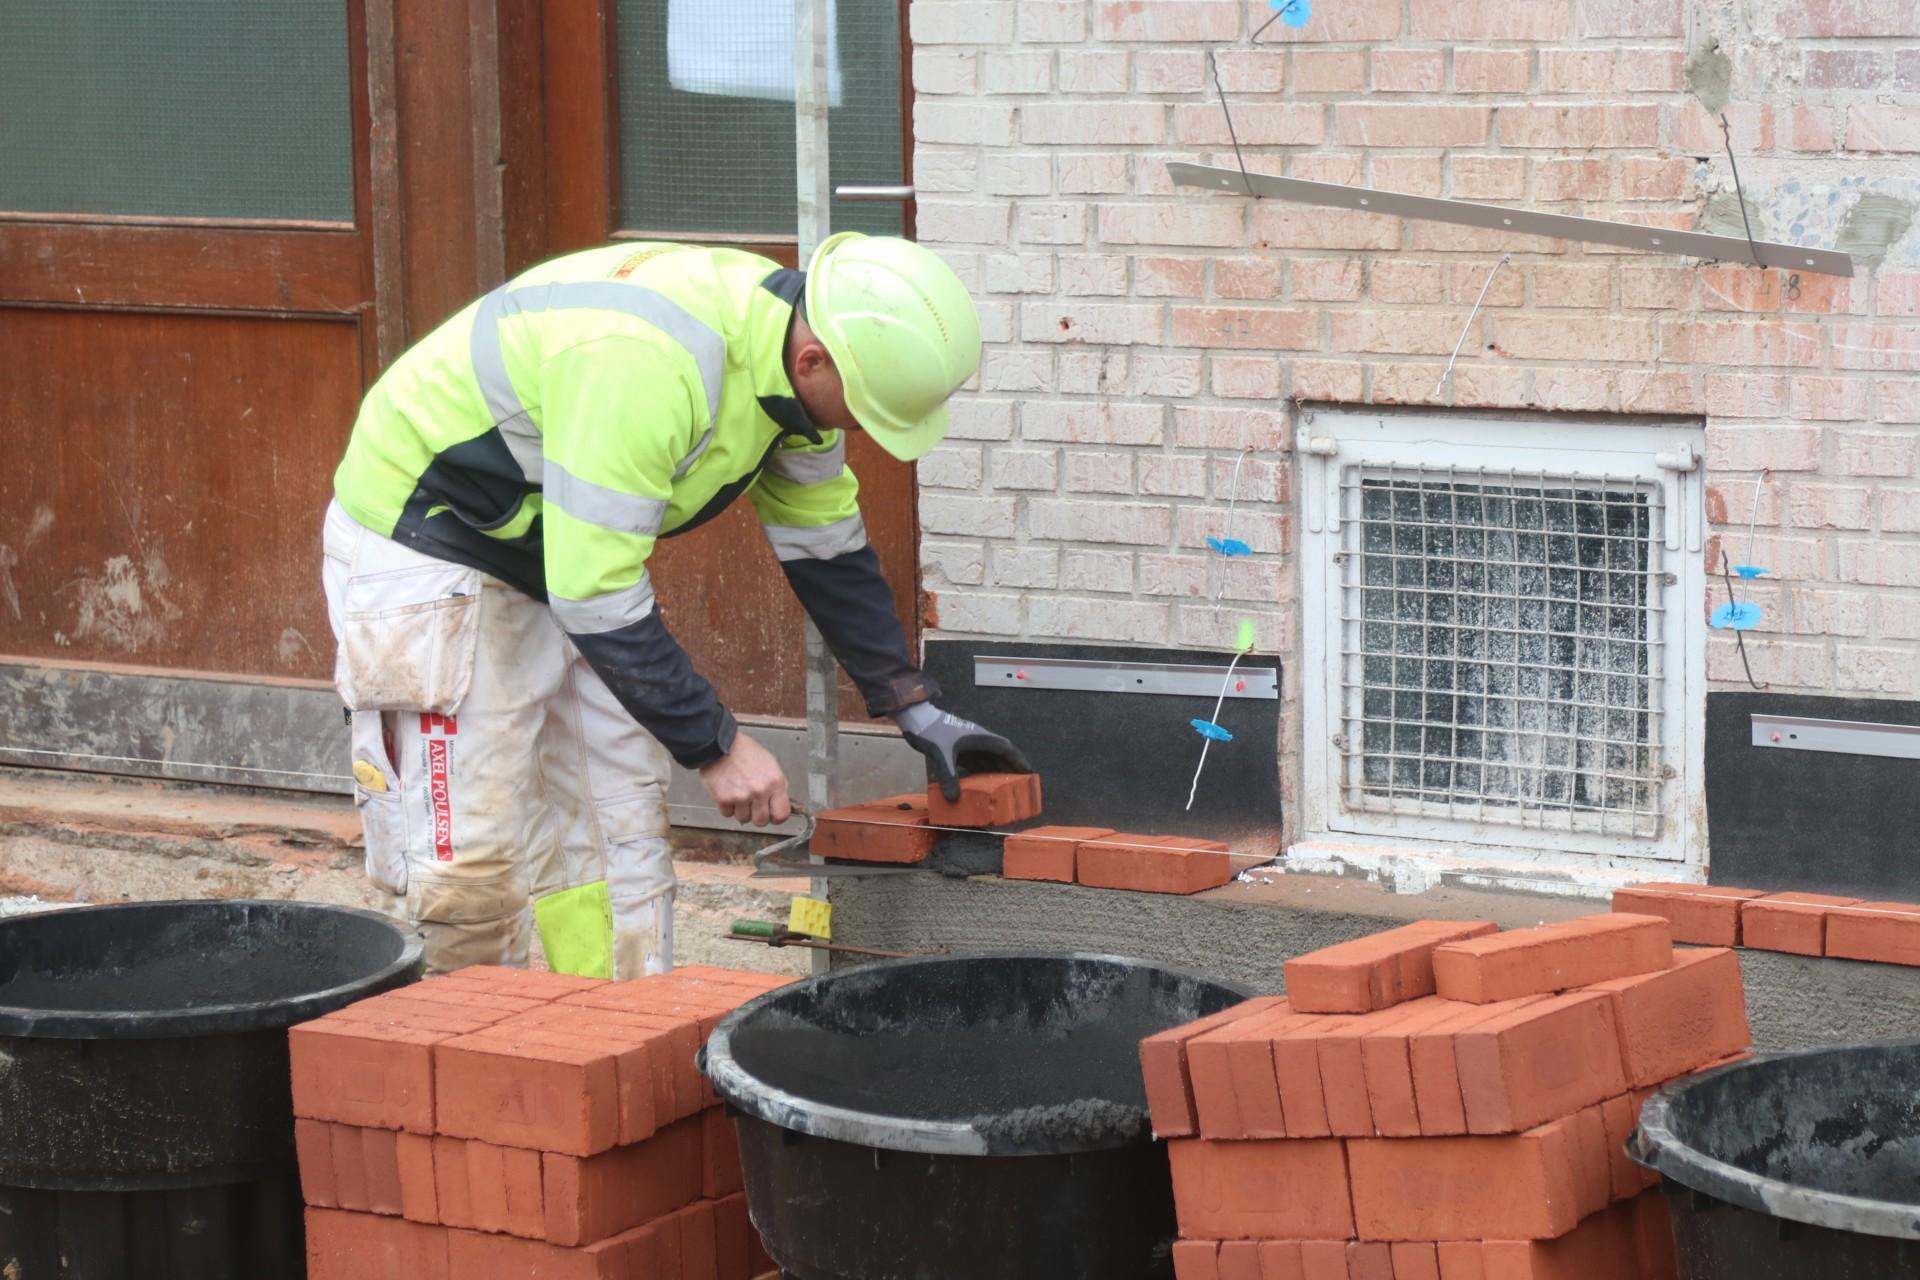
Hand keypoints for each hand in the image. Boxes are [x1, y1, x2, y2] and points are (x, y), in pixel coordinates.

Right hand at [698, 733, 792, 827]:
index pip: (782, 814)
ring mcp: (741, 796)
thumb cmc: (744, 751)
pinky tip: (728, 793)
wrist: (719, 744)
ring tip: (738, 794)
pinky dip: (727, 807)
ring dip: (740, 810)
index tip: (772, 814)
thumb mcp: (770, 763)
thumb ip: (777, 785)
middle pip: (761, 822)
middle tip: (753, 805)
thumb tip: (781, 802)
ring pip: (743, 819)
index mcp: (774, 782)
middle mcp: (759, 791)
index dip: (777, 817)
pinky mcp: (724, 799)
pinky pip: (727, 814)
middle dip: (757, 815)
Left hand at [891, 702, 1032, 802]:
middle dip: (1010, 770)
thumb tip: (953, 799)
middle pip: (999, 756)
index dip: (1019, 761)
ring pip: (987, 759)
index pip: (1006, 749)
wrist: (916, 719)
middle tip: (1019, 787)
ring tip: (1003, 789)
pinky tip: (980, 786)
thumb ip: (949, 776)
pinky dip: (980, 773)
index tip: (1030, 773)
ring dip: (996, 773)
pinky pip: (974, 762)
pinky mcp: (958, 748)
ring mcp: (968, 744)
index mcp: (981, 737)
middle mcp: (978, 740)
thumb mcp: (941, 754)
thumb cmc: (931, 730)